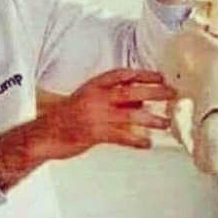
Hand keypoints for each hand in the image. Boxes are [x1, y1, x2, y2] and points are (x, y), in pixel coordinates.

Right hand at [40, 68, 175, 158]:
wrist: (46, 132)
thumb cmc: (67, 116)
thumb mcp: (88, 98)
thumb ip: (112, 97)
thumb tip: (140, 100)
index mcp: (93, 86)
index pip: (120, 75)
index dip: (141, 74)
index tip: (159, 75)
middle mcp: (95, 97)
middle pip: (130, 91)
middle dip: (153, 91)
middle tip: (171, 93)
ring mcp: (95, 115)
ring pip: (129, 114)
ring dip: (151, 118)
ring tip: (165, 122)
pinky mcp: (94, 134)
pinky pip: (121, 136)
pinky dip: (136, 140)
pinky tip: (147, 143)